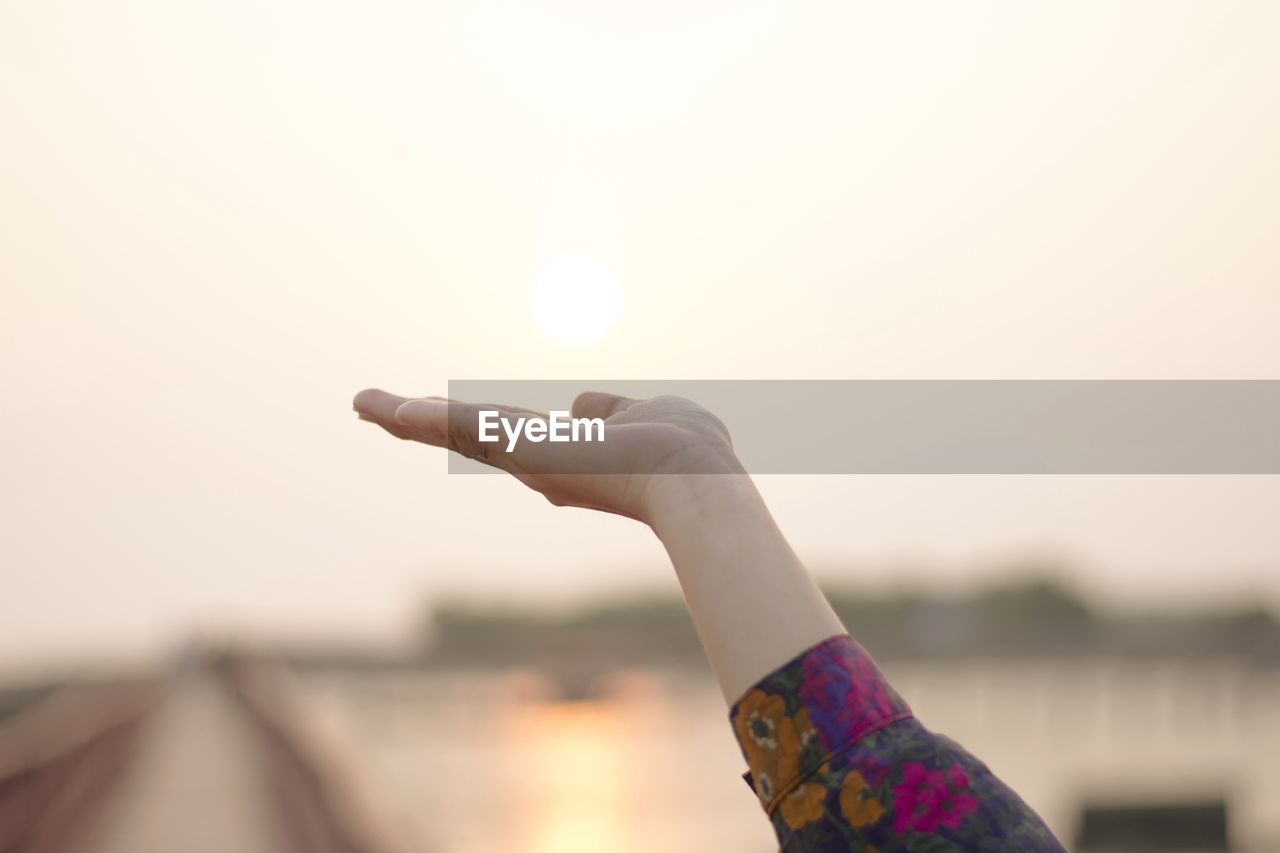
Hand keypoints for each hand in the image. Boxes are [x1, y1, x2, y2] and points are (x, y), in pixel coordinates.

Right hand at [352, 389, 744, 525]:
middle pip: (465, 434)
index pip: (506, 434)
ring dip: (405, 416)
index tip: (434, 414)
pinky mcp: (523, 448)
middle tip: (370, 407)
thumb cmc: (684, 451)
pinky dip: (420, 418)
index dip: (470, 423)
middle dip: (417, 422)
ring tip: (362, 402)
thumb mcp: (644, 417)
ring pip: (455, 430)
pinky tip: (380, 406)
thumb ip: (612, 411)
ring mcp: (527, 459)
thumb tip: (584, 407)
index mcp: (565, 454)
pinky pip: (461, 427)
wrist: (694, 480)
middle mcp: (538, 462)